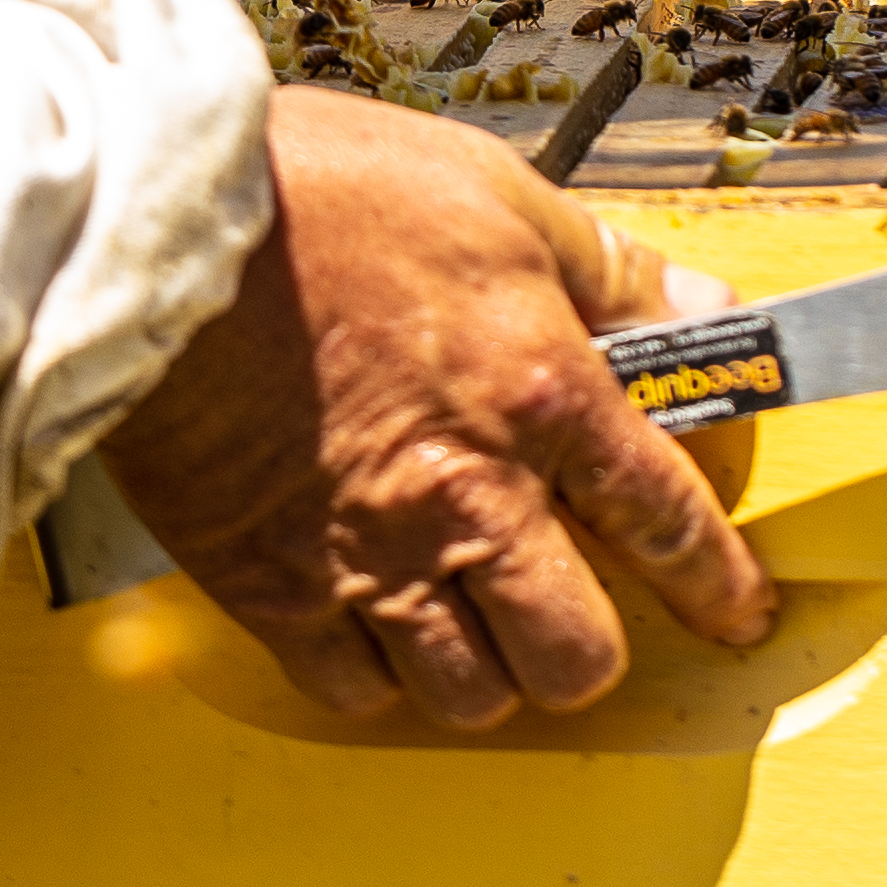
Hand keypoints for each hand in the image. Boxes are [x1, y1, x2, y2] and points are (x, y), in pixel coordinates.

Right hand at [97, 86, 777, 726]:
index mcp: (539, 394)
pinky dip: (374, 674)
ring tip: (472, 621)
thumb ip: (608, 271)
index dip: (718, 583)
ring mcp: (365, 554)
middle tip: (574, 611)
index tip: (735, 611)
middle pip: (574, 656)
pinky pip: (350, 691)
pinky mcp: (267, 585)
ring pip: (468, 696)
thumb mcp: (496, 195)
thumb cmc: (319, 191)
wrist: (152, 224)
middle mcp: (465, 496)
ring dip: (486, 671)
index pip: (667, 522)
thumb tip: (706, 311)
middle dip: (589, 646)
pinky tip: (375, 625)